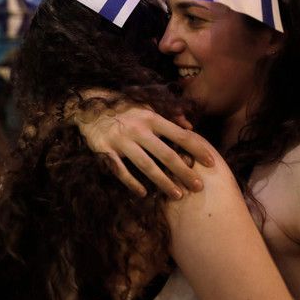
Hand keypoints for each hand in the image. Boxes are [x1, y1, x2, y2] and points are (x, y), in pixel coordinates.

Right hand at [72, 101, 214, 198]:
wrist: (87, 105)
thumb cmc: (123, 108)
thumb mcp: (147, 106)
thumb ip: (169, 115)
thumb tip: (189, 125)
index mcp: (151, 118)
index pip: (179, 135)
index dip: (197, 148)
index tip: (211, 162)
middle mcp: (138, 129)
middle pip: (165, 154)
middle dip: (184, 171)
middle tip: (199, 187)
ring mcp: (121, 141)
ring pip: (146, 166)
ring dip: (163, 182)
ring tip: (178, 195)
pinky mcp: (104, 150)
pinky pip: (120, 170)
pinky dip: (132, 183)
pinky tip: (143, 194)